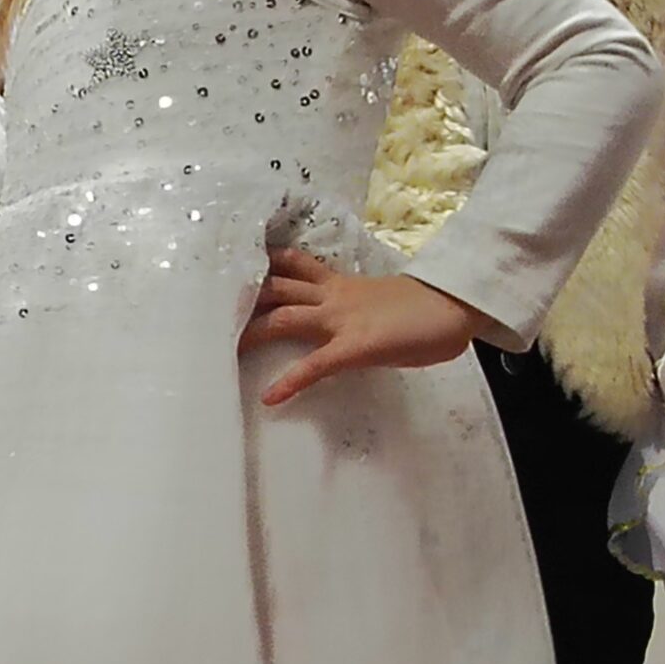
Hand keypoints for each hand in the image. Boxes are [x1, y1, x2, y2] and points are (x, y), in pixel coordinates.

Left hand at [239, 250, 484, 406]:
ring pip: (284, 316)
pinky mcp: (355, 347)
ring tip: (222, 347)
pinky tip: (271, 398)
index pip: (292, 267)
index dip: (261, 266)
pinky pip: (316, 365)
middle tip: (207, 305)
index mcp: (339, 285)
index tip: (230, 266)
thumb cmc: (426, 308)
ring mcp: (341, 320)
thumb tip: (343, 317)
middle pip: (275, 288)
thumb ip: (356, 306)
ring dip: (252, 331)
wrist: (456, 305)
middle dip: (241, 297)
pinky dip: (291, 381)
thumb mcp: (381, 301)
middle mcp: (332, 297)